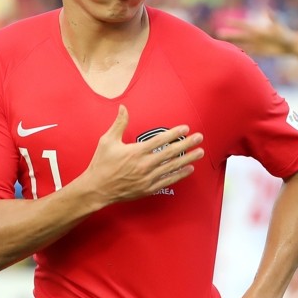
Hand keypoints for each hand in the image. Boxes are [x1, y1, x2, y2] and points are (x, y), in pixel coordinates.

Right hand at [82, 105, 204, 203]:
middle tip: (199, 138)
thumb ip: (119, 124)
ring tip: (200, 152)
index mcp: (135, 151)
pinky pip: (168, 181)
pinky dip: (179, 175)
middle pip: (170, 153)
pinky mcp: (148, 188)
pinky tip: (189, 169)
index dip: (174, 133)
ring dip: (188, 159)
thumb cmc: (101, 164)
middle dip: (187, 144)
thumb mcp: (107, 141)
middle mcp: (144, 165)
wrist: (97, 189)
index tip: (185, 128)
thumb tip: (123, 107)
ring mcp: (147, 178)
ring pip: (172, 167)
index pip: (160, 140)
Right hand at [217, 10, 294, 56]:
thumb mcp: (278, 27)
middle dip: (230, 34)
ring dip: (234, 42)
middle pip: (240, 35)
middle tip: (218, 32)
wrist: (290, 43)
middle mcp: (256, 36)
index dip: (235, 23)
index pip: (244, 25)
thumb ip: (273, 19)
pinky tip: (235, 52)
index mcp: (258, 29)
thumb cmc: (285, 34)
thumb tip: (268, 10)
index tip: (226, 20)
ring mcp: (257, 44)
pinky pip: (249, 51)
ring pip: (243, 43)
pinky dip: (243, 51)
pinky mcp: (260, 51)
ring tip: (223, 42)